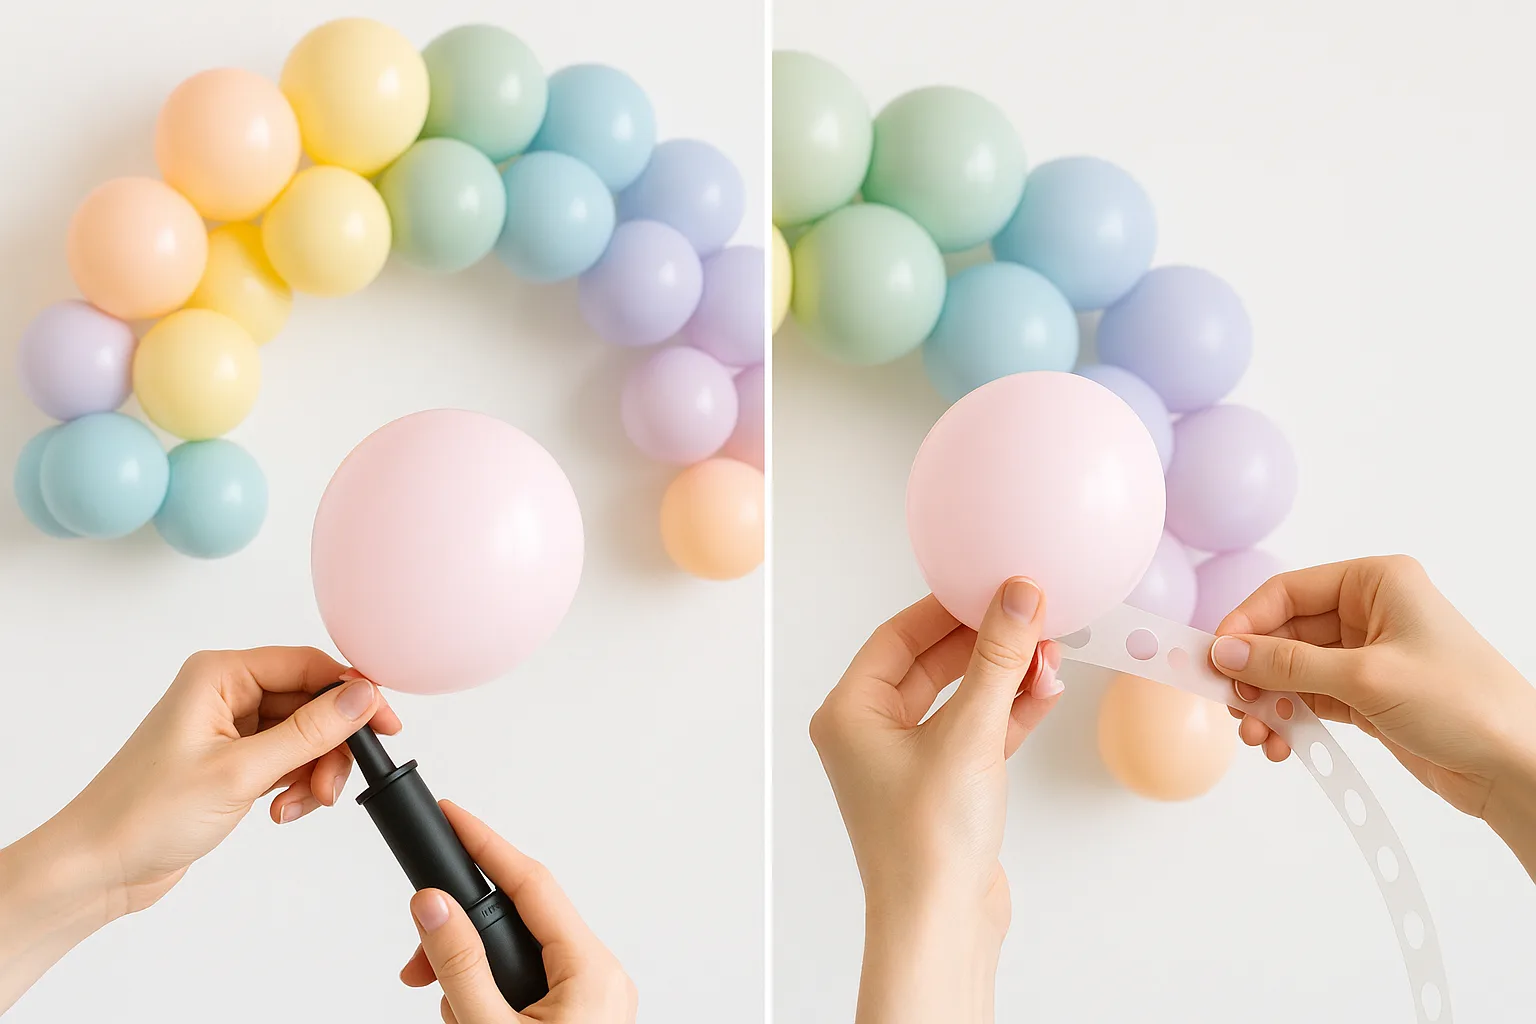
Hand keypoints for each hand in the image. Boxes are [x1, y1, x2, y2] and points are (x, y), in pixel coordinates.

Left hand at [1, 647, 398, 1009]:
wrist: (98, 868)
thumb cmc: (144, 813)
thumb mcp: (241, 772)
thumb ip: (309, 733)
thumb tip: (362, 697)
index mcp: (219, 675)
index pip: (307, 665)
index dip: (351, 694)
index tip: (383, 725)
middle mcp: (225, 694)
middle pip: (310, 704)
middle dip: (329, 747)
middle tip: (333, 784)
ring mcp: (228, 730)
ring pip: (302, 737)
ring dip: (312, 773)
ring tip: (299, 805)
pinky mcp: (231, 763)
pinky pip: (286, 762)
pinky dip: (294, 786)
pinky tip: (281, 811)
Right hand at [399, 801, 635, 1023]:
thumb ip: (461, 966)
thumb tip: (434, 905)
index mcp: (592, 971)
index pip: (531, 882)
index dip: (485, 843)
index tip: (450, 816)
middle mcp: (601, 978)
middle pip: (520, 921)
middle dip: (465, 935)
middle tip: (417, 963)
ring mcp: (593, 1000)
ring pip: (521, 955)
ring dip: (474, 975)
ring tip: (453, 1012)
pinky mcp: (579, 1017)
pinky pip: (532, 982)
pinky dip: (493, 994)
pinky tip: (470, 1015)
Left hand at [810, 579, 1059, 1023]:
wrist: (940, 925)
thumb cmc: (928, 840)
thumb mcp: (969, 733)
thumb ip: (998, 660)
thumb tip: (1020, 596)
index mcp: (850, 713)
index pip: (899, 636)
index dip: (948, 608)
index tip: (993, 585)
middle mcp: (870, 734)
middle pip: (933, 664)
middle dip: (987, 644)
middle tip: (1032, 615)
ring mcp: (907, 762)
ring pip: (961, 698)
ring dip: (1006, 678)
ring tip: (1050, 656)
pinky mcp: (943, 788)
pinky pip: (977, 733)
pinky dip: (1010, 714)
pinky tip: (1045, 692)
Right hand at [1210, 555, 1535, 875]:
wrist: (1516, 767)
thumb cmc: (1464, 704)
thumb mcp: (1365, 678)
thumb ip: (1287, 665)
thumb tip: (1225, 654)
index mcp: (1376, 583)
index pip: (1287, 592)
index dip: (1245, 624)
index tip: (1215, 659)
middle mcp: (1369, 613)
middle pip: (1283, 634)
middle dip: (1253, 673)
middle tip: (1232, 707)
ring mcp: (1367, 656)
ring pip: (1291, 671)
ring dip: (1267, 703)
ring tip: (1259, 736)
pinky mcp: (1367, 696)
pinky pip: (1308, 700)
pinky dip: (1289, 719)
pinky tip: (1281, 743)